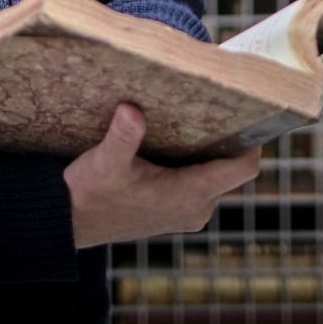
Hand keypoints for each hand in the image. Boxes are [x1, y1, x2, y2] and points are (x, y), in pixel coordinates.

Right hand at [65, 103, 261, 247]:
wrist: (70, 222)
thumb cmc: (89, 193)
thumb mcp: (104, 162)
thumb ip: (122, 137)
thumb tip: (131, 110)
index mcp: (191, 194)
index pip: (244, 167)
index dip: (253, 139)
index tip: (250, 109)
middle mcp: (198, 207)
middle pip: (232, 167)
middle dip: (227, 137)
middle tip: (217, 101)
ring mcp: (189, 211)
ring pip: (216, 173)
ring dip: (209, 149)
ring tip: (197, 115)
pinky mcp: (177, 210)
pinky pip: (201, 180)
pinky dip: (195, 161)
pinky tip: (177, 138)